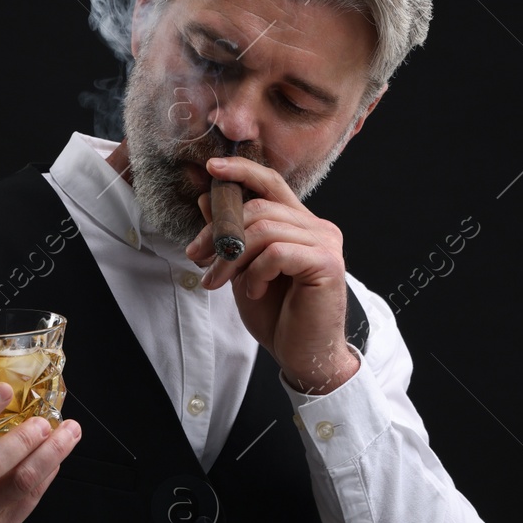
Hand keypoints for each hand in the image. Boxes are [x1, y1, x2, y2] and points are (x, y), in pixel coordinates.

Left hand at [183, 155, 358, 393]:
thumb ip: (231, 236)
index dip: (242, 171)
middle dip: (218, 232)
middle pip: (259, 208)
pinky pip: (277, 252)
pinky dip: (255, 272)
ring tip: (217, 282)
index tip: (211, 168)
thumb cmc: (277, 314)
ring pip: (264, 230)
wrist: (303, 355)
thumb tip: (206, 199)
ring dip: (230, 258)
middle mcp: (318, 227)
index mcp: (300, 224)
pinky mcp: (326, 263)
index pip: (272, 183)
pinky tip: (252, 292)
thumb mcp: (243, 269)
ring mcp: (325, 243)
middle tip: (196, 257)